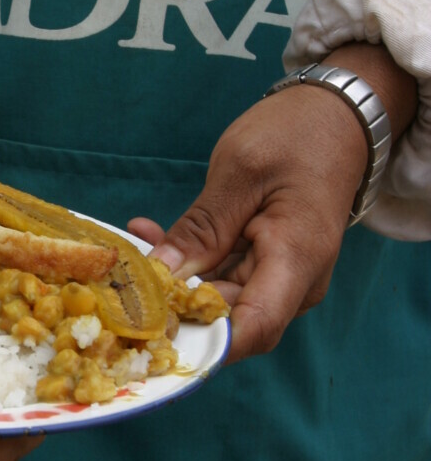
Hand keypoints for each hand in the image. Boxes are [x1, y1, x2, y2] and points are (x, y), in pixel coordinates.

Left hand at [129, 87, 367, 362]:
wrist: (334, 120)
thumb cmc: (296, 136)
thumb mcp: (239, 173)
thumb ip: (201, 229)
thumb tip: (161, 277)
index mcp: (296, 259)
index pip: (252, 328)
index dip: (202, 340)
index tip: (151, 329)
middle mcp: (294, 284)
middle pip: (228, 318)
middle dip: (174, 304)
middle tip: (125, 272)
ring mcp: (280, 279)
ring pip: (219, 301)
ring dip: (175, 280)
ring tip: (137, 242)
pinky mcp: (265, 268)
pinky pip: (222, 278)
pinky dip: (189, 263)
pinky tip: (154, 235)